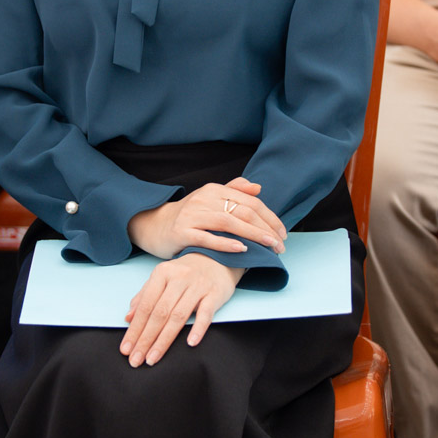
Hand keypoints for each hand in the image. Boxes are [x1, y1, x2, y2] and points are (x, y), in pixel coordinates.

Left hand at [120, 254, 242, 365]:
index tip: (126, 348)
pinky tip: (190, 343)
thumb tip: (128, 318)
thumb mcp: (163, 278)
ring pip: (178, 316)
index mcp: (162, 273)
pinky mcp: (215, 294)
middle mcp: (179, 278)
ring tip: (153, 358)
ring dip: (164, 340)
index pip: (145, 306)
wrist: (218, 258)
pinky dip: (198, 328)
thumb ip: (145, 296)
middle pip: (159, 314)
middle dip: (145, 339)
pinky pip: (206, 313)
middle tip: (136, 360)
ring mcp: (198, 286)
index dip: (134, 329)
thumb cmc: (186, 272)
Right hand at [127, 178, 285, 259]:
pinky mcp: (181, 232)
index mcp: (214, 189)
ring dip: (253, 235)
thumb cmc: (189, 215)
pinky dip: (226, 243)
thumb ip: (234, 191)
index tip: (282, 233)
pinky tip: (242, 250)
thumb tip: (258, 188)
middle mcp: (204, 199)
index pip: (249, 201)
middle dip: (266, 229)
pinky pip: (207, 238)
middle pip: (242, 211)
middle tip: (280, 245)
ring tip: (269, 246)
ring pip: (228, 223)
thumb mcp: (210, 199)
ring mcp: (192, 215)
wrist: (155, 225)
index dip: (270, 217)